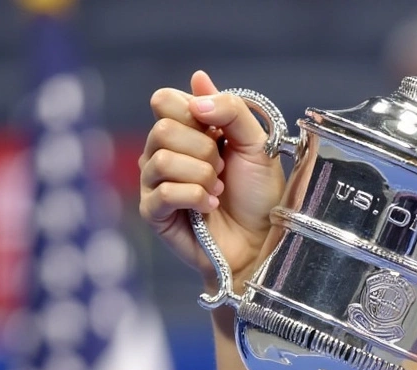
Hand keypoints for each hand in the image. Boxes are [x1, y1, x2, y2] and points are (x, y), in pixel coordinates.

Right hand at [138, 70, 285, 291]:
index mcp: (186, 131)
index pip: (164, 100)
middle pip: (162, 128)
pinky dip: (194, 197)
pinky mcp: (154, 212)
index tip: (220, 134)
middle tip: (222, 169)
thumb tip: (196, 81)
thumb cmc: (260, 195)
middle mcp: (164, 152)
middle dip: (203, 149)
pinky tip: (210, 207)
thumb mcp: (257, 143)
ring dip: (202, 175)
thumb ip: (231, 108)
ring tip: (219, 191)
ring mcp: (155, 182)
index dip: (193, 112)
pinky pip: (164, 191)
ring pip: (161, 159)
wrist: (262, 242)